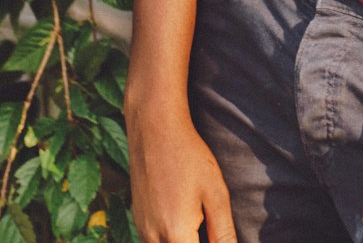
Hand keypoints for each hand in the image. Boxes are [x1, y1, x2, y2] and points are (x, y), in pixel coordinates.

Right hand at [126, 104, 236, 242]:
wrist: (154, 130)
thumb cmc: (189, 157)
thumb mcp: (215, 194)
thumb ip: (223, 233)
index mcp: (176, 235)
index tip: (215, 232)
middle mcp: (154, 239)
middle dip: (195, 241)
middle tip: (207, 222)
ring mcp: (143, 231)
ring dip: (183, 240)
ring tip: (198, 221)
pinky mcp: (138, 221)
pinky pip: (155, 242)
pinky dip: (171, 238)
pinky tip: (184, 217)